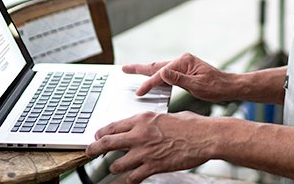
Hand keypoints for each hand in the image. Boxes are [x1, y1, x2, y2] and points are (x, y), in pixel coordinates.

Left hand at [86, 111, 209, 183]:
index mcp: (143, 119)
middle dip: (94, 148)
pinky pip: (133, 177)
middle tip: (89, 152)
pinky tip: (132, 178)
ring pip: (117, 164)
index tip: (97, 135)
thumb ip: (151, 123)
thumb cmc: (190, 125)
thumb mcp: (166, 116)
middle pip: (107, 143)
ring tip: (115, 167)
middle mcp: (140, 135)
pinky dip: (131, 179)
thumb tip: (146, 126)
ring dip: (115, 167)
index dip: (102, 132)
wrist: (204, 137)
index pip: (114, 126)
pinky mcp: (153, 167)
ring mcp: (145, 152)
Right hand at [123, 53, 233, 101]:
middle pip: (157, 65)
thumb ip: (180, 80)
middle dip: (140, 68)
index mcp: (184, 61)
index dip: (149, 83)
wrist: (229, 87)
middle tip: (124, 69)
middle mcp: (182, 60)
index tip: (139, 92)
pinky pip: (166, 73)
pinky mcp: (184, 71)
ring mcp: (183, 65)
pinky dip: (156, 76)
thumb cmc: (216, 87)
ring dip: (146, 71)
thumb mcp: (198, 86)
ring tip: (131, 72)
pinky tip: (150, 80)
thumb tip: (163, 72)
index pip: (162, 73)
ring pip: (160, 69)